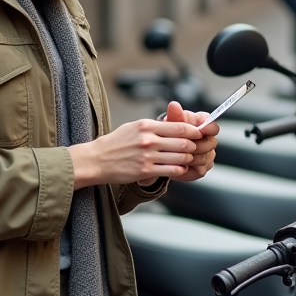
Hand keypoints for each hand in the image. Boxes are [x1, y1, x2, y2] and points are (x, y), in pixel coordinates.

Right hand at [68, 112, 201, 188]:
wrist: (97, 160)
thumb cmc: (116, 143)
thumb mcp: (134, 126)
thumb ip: (154, 126)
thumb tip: (174, 124)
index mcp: (146, 126)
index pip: (179, 127)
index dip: (194, 131)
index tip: (198, 133)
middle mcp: (148, 140)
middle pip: (183, 142)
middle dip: (193, 146)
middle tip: (195, 148)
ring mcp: (147, 156)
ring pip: (180, 157)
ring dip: (188, 158)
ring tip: (187, 158)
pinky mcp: (145, 171)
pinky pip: (171, 171)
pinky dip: (179, 170)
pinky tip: (179, 168)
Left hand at [157, 101, 217, 182]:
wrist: (163, 150)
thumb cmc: (169, 133)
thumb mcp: (170, 124)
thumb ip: (174, 115)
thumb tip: (174, 105)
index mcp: (204, 125)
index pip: (214, 127)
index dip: (209, 128)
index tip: (200, 129)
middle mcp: (209, 140)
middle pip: (211, 143)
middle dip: (195, 144)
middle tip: (181, 144)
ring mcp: (207, 155)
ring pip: (204, 157)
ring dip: (190, 155)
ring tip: (176, 154)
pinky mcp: (202, 168)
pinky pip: (199, 168)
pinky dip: (188, 166)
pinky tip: (178, 163)